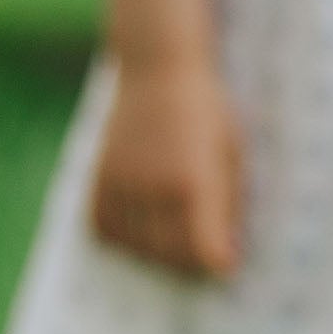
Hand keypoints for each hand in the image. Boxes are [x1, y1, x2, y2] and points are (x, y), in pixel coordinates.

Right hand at [89, 53, 243, 276]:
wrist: (158, 68)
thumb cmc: (207, 109)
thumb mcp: (233, 152)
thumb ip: (229, 204)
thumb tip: (229, 251)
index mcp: (194, 180)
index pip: (204, 249)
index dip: (218, 264)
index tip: (226, 264)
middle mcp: (154, 186)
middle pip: (170, 254)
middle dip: (192, 265)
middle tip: (204, 257)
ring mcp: (122, 183)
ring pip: (136, 247)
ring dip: (158, 255)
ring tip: (175, 244)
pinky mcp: (99, 177)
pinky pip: (103, 229)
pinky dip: (123, 240)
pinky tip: (141, 231)